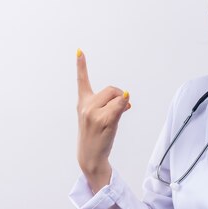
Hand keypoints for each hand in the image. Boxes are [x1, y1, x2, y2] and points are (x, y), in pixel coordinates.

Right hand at [76, 49, 130, 192]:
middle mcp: (86, 106)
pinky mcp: (104, 121)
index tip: (80, 51)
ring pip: (118, 98)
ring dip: (123, 105)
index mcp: (83, 103)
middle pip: (111, 89)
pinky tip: (127, 107)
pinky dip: (125, 105)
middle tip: (122, 107)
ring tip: (118, 116)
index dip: (81, 65)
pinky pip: (120, 106)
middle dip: (120, 96)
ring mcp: (94, 114)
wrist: (90, 157)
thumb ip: (112, 105)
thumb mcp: (101, 118)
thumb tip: (127, 98)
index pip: (82, 81)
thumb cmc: (96, 137)